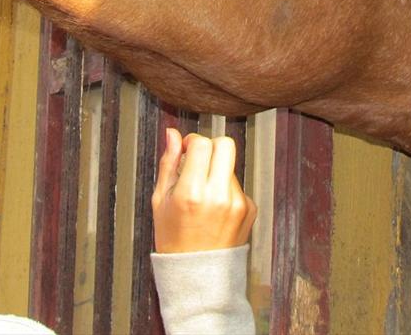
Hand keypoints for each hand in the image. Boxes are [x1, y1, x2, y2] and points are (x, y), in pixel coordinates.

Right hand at [152, 128, 255, 253]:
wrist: (197, 276)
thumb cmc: (173, 240)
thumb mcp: (160, 201)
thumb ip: (168, 163)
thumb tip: (172, 134)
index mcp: (192, 192)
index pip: (202, 143)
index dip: (193, 141)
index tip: (187, 151)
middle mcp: (218, 195)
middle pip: (226, 144)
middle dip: (211, 147)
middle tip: (199, 162)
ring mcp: (237, 203)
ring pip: (231, 165)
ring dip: (218, 171)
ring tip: (203, 196)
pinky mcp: (250, 209)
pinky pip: (238, 185)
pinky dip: (226, 189)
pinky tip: (215, 209)